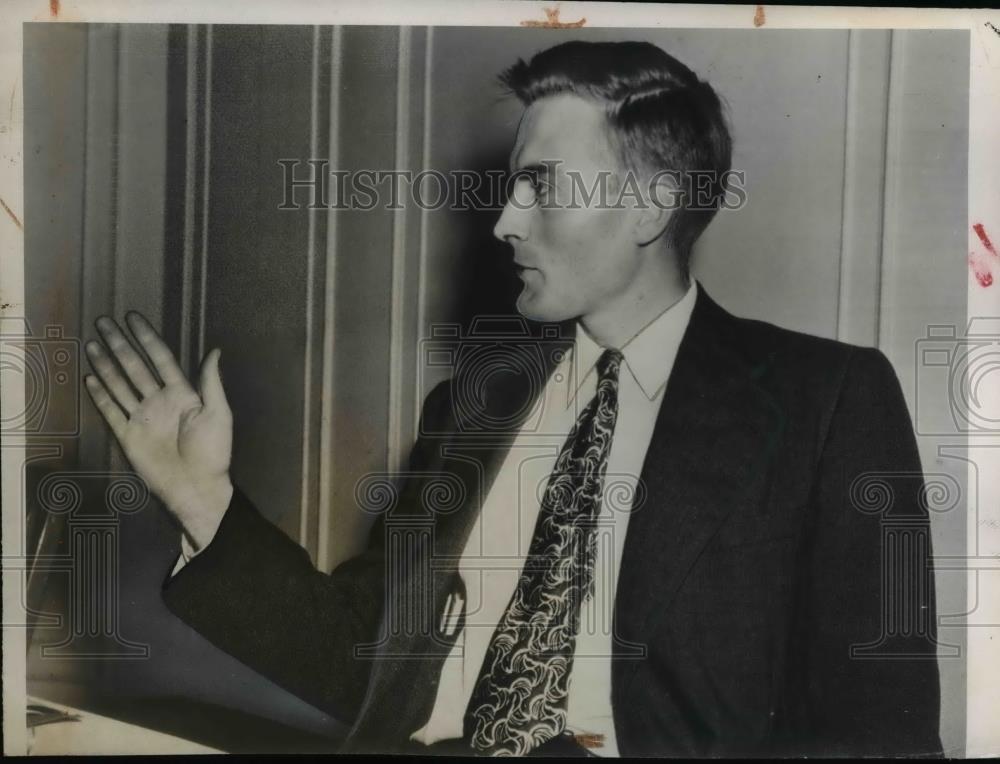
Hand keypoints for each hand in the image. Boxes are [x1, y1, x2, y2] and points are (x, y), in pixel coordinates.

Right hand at [84, 312, 232, 549]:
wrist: (196, 487)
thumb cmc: (213, 451)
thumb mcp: (218, 413)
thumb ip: (212, 382)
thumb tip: (215, 350)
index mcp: (181, 393)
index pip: (160, 358)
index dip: (147, 338)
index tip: (133, 318)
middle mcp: (158, 401)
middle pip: (134, 366)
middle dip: (119, 344)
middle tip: (103, 322)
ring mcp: (141, 417)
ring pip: (119, 384)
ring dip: (106, 364)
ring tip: (92, 344)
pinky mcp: (128, 436)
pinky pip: (111, 411)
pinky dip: (100, 395)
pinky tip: (90, 378)